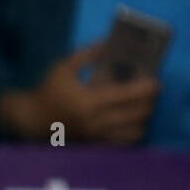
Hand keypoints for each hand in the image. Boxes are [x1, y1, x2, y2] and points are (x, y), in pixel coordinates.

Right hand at [0, 42, 159, 143]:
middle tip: (153, 90)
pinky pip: (126, 142)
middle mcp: (96, 122)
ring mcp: (98, 136)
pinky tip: (133, 120)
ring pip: (136, 131)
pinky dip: (135, 131)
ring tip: (144, 104)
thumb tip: (110, 44)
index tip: (155, 80)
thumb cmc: (49, 91)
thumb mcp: (63, 67)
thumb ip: (88, 54)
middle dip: (150, 101)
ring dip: (144, 117)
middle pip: (136, 114)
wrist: (33, 119)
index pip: (126, 95)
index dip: (145, 88)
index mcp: (88, 101)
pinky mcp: (97, 144)